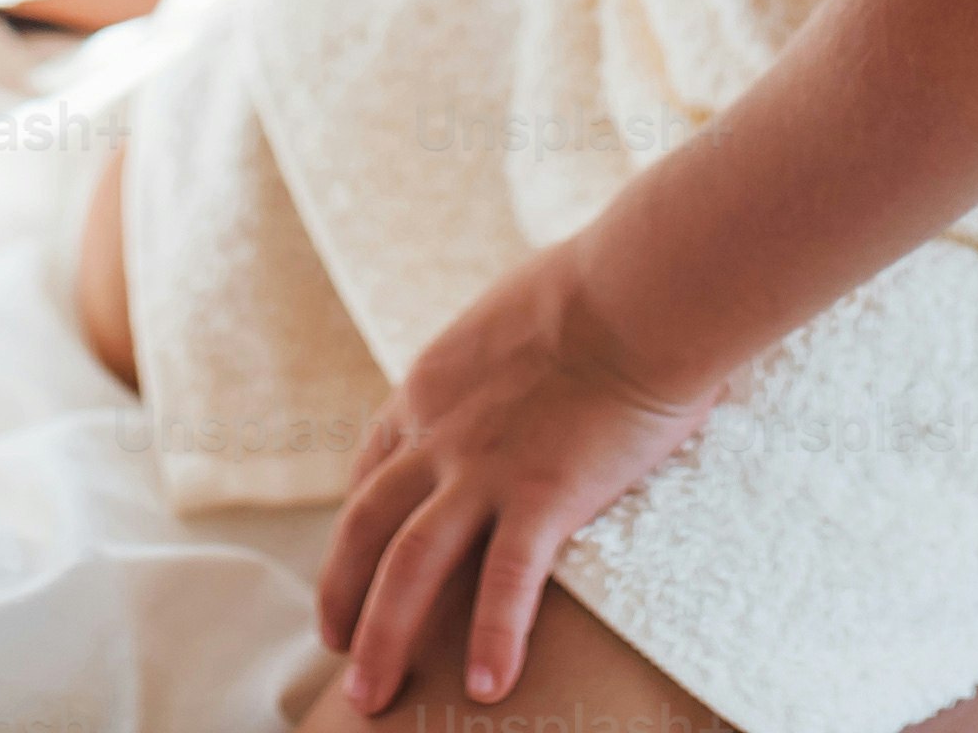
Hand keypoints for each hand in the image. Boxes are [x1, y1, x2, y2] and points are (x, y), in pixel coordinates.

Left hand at [317, 243, 715, 711]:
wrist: (641, 286)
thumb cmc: (604, 285)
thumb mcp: (516, 315)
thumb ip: (503, 360)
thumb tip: (529, 368)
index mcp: (430, 385)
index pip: (371, 469)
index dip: (356, 528)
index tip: (351, 568)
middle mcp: (439, 432)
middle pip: (364, 527)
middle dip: (342, 596)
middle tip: (335, 650)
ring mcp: (485, 467)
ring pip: (407, 567)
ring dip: (382, 637)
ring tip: (371, 697)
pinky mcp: (542, 495)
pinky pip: (504, 585)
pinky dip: (492, 641)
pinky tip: (486, 689)